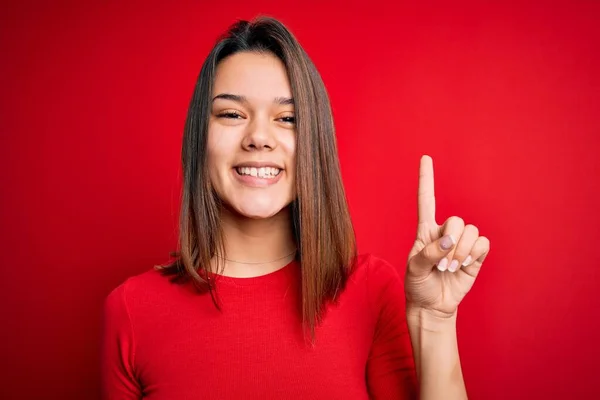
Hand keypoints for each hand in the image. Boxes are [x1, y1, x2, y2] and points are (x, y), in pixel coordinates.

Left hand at [405, 155, 490, 317]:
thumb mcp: (414, 269)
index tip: (425, 157)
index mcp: (425, 230)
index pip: (426, 200)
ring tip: (451, 268)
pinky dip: (475, 254)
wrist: (432, 305)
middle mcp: (445, 232)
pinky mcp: (476, 255)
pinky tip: (465, 265)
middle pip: (456, 220)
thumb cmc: (418, 285)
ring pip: (471, 231)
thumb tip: (448, 242)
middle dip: (451, 242)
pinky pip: (483, 243)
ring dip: (462, 252)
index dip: (426, 179)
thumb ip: (428, 253)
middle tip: (442, 264)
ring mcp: (461, 243)